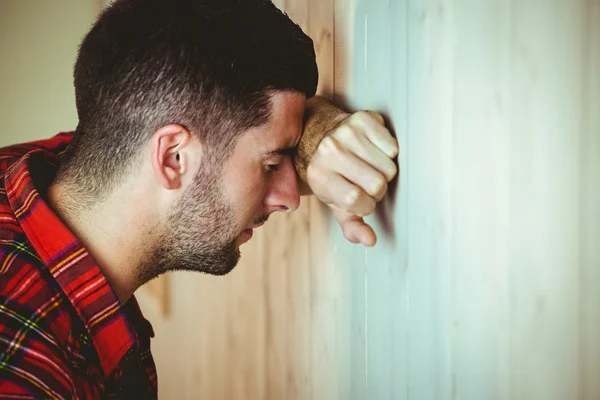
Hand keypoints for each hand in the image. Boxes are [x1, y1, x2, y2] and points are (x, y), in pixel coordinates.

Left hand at [306, 110, 398, 245]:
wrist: (321, 135)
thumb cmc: (333, 174)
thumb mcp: (336, 202)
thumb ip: (351, 225)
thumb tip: (370, 240)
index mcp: (319, 176)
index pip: (357, 200)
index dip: (366, 204)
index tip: (362, 199)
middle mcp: (330, 151)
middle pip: (376, 184)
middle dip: (377, 189)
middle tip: (366, 181)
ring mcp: (346, 133)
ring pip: (388, 166)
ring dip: (385, 171)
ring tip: (370, 166)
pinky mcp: (362, 119)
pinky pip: (392, 146)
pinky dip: (389, 153)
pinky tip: (374, 151)